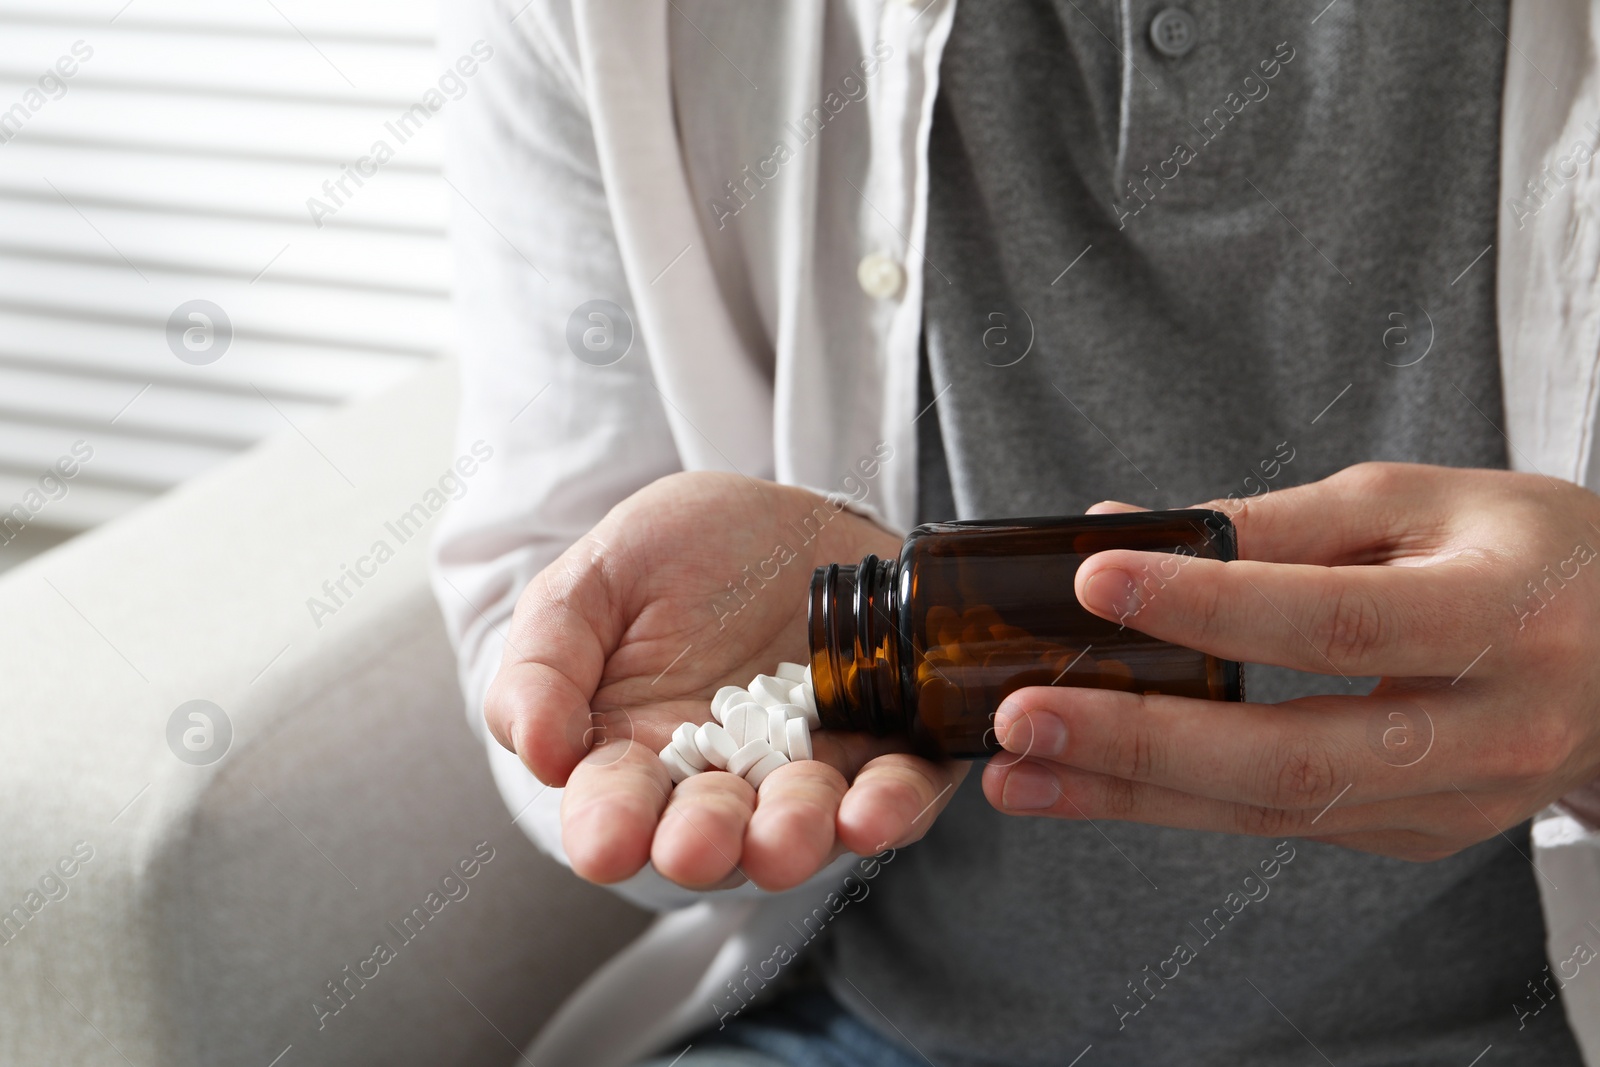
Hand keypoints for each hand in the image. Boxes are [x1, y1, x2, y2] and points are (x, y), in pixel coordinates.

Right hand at [486, 472, 963, 889]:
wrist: (782, 516)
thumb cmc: (671, 557)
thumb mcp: (588, 585)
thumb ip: (543, 663)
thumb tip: (538, 751)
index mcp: (637, 754)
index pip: (616, 806)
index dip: (609, 827)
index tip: (607, 843)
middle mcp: (726, 780)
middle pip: (715, 829)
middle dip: (707, 841)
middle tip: (698, 845)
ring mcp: (812, 767)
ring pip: (806, 821)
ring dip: (796, 835)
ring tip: (785, 838)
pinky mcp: (892, 744)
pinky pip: (902, 787)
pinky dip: (893, 806)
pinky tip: (874, 810)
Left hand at [982, 462, 1599, 860]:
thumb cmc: (1528, 556)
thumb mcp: (1424, 504)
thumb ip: (1277, 523)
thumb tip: (1124, 527)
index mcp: (1501, 617)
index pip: (1337, 621)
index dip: (1211, 604)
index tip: (1094, 577)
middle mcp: (1486, 731)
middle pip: (1296, 756)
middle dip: (1143, 744)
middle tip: (1020, 721)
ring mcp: (1453, 804)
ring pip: (1274, 810)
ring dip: (1132, 795)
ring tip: (1016, 772)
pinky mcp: (1416, 835)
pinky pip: (1281, 822)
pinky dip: (1177, 804)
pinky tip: (1090, 783)